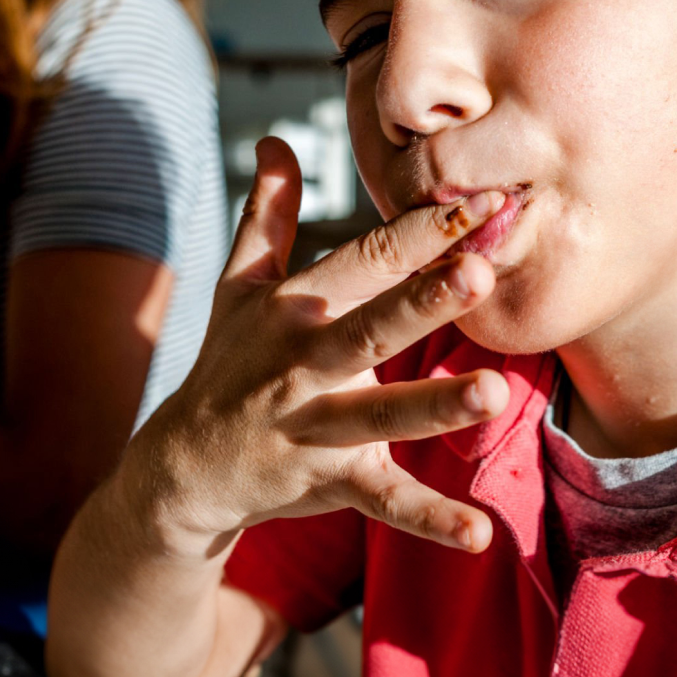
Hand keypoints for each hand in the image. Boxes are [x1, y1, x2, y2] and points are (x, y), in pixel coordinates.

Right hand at [130, 137, 508, 555]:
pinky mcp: (329, 482)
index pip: (365, 259)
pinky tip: (478, 534)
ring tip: (494, 394)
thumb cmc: (227, 365)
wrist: (183, 466)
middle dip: (423, 301)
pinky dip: (430, 519)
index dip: (423, 230)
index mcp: (294, 307)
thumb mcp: (239, 287)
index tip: (483, 201)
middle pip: (370, 327)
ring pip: (381, 415)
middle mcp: (303, 364)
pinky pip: (385, 502)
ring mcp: (315, 426)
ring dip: (434, 406)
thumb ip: (268, 215)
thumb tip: (276, 142)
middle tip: (479, 271)